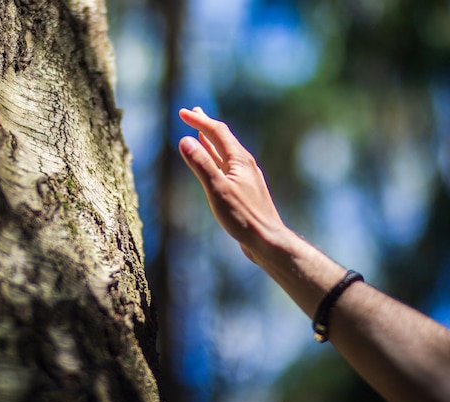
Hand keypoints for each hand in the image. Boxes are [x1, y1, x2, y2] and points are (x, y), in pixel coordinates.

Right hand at [178, 107, 285, 261]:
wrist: (267, 240)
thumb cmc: (243, 217)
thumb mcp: (218, 190)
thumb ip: (201, 165)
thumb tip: (184, 140)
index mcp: (240, 160)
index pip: (217, 132)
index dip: (199, 120)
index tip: (182, 112)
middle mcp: (244, 165)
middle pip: (223, 139)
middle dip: (206, 125)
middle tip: (193, 112)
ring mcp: (245, 177)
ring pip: (224, 153)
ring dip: (210, 141)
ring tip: (199, 132)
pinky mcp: (244, 190)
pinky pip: (226, 166)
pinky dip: (215, 158)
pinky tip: (214, 164)